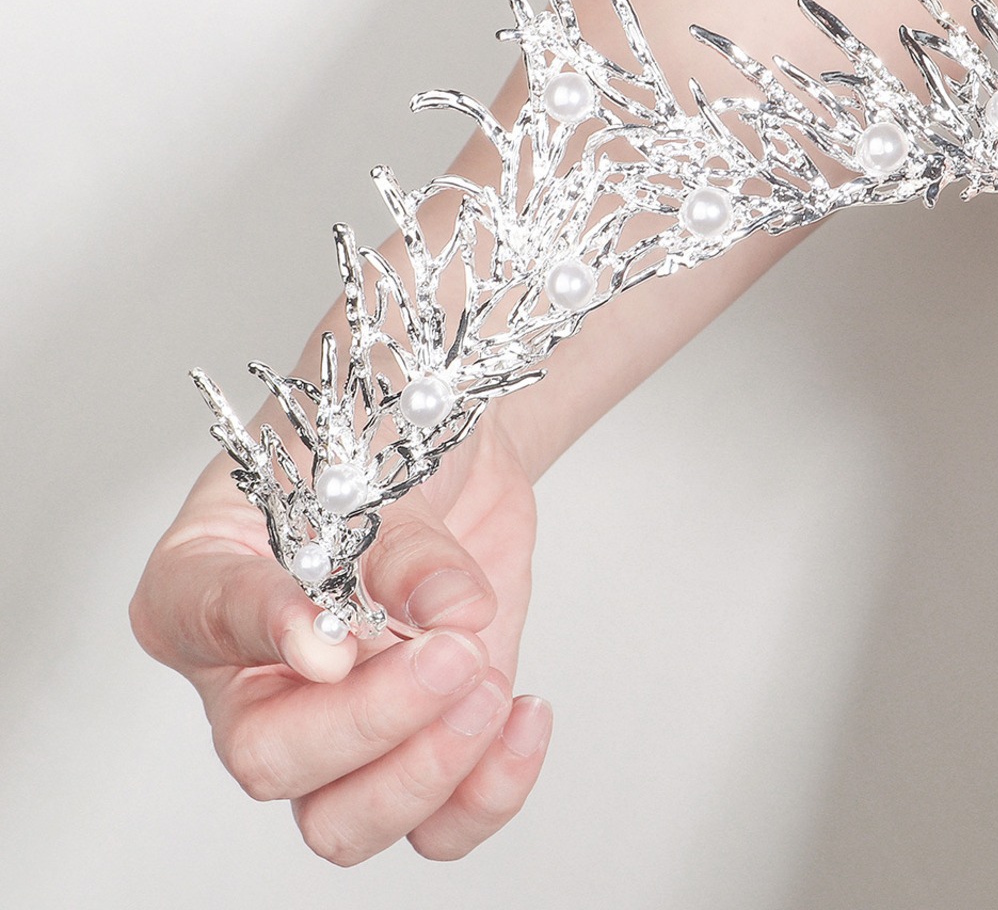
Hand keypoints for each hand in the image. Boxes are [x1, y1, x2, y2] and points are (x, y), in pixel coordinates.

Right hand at [130, 405, 549, 865]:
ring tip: (487, 683)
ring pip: (343, 824)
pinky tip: (523, 716)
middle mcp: (254, 675)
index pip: (207, 624)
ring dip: (427, 771)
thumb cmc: (383, 442)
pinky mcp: (415, 743)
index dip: (268, 638)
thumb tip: (453, 613)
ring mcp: (332, 724)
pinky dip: (488, 793)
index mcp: (202, 584)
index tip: (334, 643)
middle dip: (373, 722)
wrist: (454, 450)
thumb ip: (410, 548)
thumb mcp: (385, 463)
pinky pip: (435, 828)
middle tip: (451, 653)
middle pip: (271, 761)